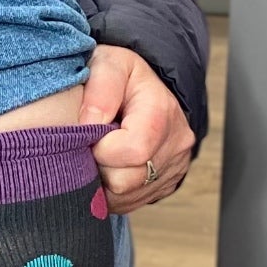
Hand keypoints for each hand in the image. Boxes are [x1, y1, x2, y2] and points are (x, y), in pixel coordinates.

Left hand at [77, 44, 195, 212]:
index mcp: (163, 112)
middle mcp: (176, 144)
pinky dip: (111, 190)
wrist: (143, 89)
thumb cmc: (123, 77)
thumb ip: (100, 88)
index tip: (90, 133)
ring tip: (100, 152)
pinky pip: (129, 203)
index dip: (102, 148)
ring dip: (103, 180)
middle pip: (127, 181)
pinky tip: (108, 165)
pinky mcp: (165, 185)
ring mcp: (174, 168)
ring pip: (126, 197)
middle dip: (100, 165)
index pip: (134, 150)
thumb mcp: (109, 63)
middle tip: (91, 144)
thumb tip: (89, 125)